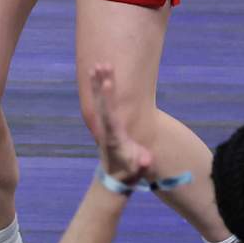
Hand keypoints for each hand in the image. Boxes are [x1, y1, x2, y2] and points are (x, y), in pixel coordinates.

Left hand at [90, 64, 153, 186]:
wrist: (115, 177)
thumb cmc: (129, 172)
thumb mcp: (137, 170)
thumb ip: (141, 164)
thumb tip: (145, 160)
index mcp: (114, 136)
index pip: (110, 113)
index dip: (108, 98)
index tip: (107, 82)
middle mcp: (105, 128)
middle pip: (102, 103)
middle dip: (101, 84)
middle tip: (102, 64)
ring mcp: (104, 125)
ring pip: (99, 101)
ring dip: (98, 83)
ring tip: (98, 64)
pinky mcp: (105, 124)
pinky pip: (101, 103)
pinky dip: (99, 90)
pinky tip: (98, 77)